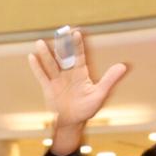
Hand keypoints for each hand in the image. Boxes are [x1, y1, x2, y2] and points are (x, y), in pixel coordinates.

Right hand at [28, 30, 127, 155]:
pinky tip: (32, 57)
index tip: (77, 33)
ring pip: (51, 64)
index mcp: (81, 72)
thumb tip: (123, 66)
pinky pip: (42, 76)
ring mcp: (57, 79)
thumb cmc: (87, 108)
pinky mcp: (48, 87)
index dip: (78, 45)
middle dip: (61, 46)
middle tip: (59, 32)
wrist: (73, 122)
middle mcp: (68, 73)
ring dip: (46, 54)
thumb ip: (109, 80)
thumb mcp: (100, 94)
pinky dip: (37, 67)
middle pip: (63, 56)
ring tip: (40, 42)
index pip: (80, 55)